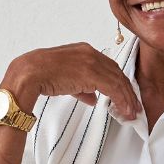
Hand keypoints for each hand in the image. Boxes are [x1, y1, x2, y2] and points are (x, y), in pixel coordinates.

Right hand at [5, 43, 140, 119]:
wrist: (29, 73)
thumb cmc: (41, 76)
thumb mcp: (65, 80)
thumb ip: (82, 88)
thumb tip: (93, 98)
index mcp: (84, 51)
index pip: (108, 67)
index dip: (119, 83)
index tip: (125, 95)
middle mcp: (90, 53)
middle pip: (117, 73)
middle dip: (127, 91)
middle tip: (134, 106)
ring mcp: (92, 62)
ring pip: (118, 81)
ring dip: (127, 98)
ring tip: (131, 112)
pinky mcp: (91, 73)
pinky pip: (113, 88)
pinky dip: (121, 99)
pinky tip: (123, 109)